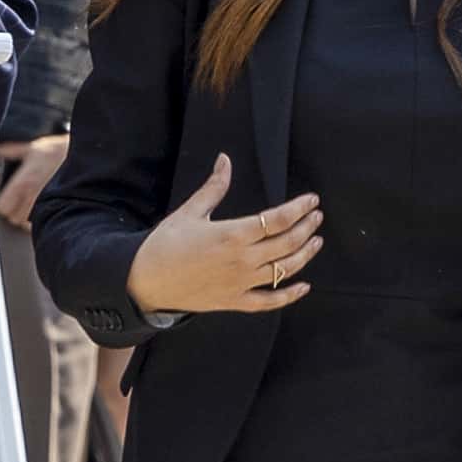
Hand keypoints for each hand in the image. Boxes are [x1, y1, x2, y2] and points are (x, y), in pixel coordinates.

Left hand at [0, 134, 66, 229]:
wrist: (86, 159)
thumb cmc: (61, 153)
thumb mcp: (33, 148)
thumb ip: (11, 151)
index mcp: (24, 183)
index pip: (3, 207)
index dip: (3, 204)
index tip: (7, 200)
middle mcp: (34, 197)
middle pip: (14, 219)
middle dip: (16, 212)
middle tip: (22, 201)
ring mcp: (48, 206)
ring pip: (29, 224)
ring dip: (30, 217)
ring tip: (35, 205)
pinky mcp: (60, 210)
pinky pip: (46, 223)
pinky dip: (46, 219)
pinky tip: (48, 208)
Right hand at [126, 152, 321, 313]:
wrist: (144, 281)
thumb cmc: (165, 244)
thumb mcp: (189, 212)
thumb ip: (214, 187)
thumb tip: (224, 159)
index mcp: (233, 234)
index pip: (277, 219)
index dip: (299, 209)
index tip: (312, 200)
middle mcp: (243, 260)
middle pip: (287, 243)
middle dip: (307, 228)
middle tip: (317, 217)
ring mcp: (241, 283)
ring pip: (285, 270)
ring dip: (305, 255)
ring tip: (316, 242)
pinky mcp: (235, 301)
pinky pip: (269, 301)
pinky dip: (290, 295)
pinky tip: (304, 287)